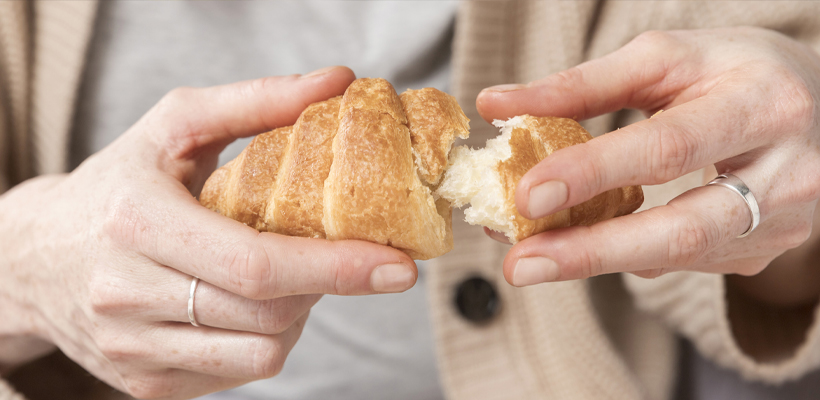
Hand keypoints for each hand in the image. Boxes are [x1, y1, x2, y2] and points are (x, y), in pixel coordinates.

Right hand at [0, 66, 417, 398]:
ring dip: (297, 317)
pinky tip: (247, 305)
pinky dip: (262, 341)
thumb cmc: (116, 184)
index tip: (396, 266)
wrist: (33, 258)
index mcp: (137, 222)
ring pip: (260, 354)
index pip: (258, 266)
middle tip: (335, 256)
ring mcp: (131, 349)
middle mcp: (126, 295)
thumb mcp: (173, 126)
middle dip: (324, 288)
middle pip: (268, 314)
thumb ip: (255, 101)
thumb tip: (335, 82)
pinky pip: (236, 375)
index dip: (337, 269)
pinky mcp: (142, 383)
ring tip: (283, 278)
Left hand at [476, 28, 819, 286]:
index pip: (668, 146)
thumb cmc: (734, 73)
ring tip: (529, 257)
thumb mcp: (666, 59)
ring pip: (678, 256)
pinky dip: (623, 254)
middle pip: (683, 228)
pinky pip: (681, 261)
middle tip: (519, 264)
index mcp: (760, 106)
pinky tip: (583, 244)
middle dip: (592, 252)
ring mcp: (778, 224)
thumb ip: (582, 84)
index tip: (527, 192)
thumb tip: (496, 105)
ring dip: (594, 259)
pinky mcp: (760, 252)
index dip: (595, 171)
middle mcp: (784, 174)